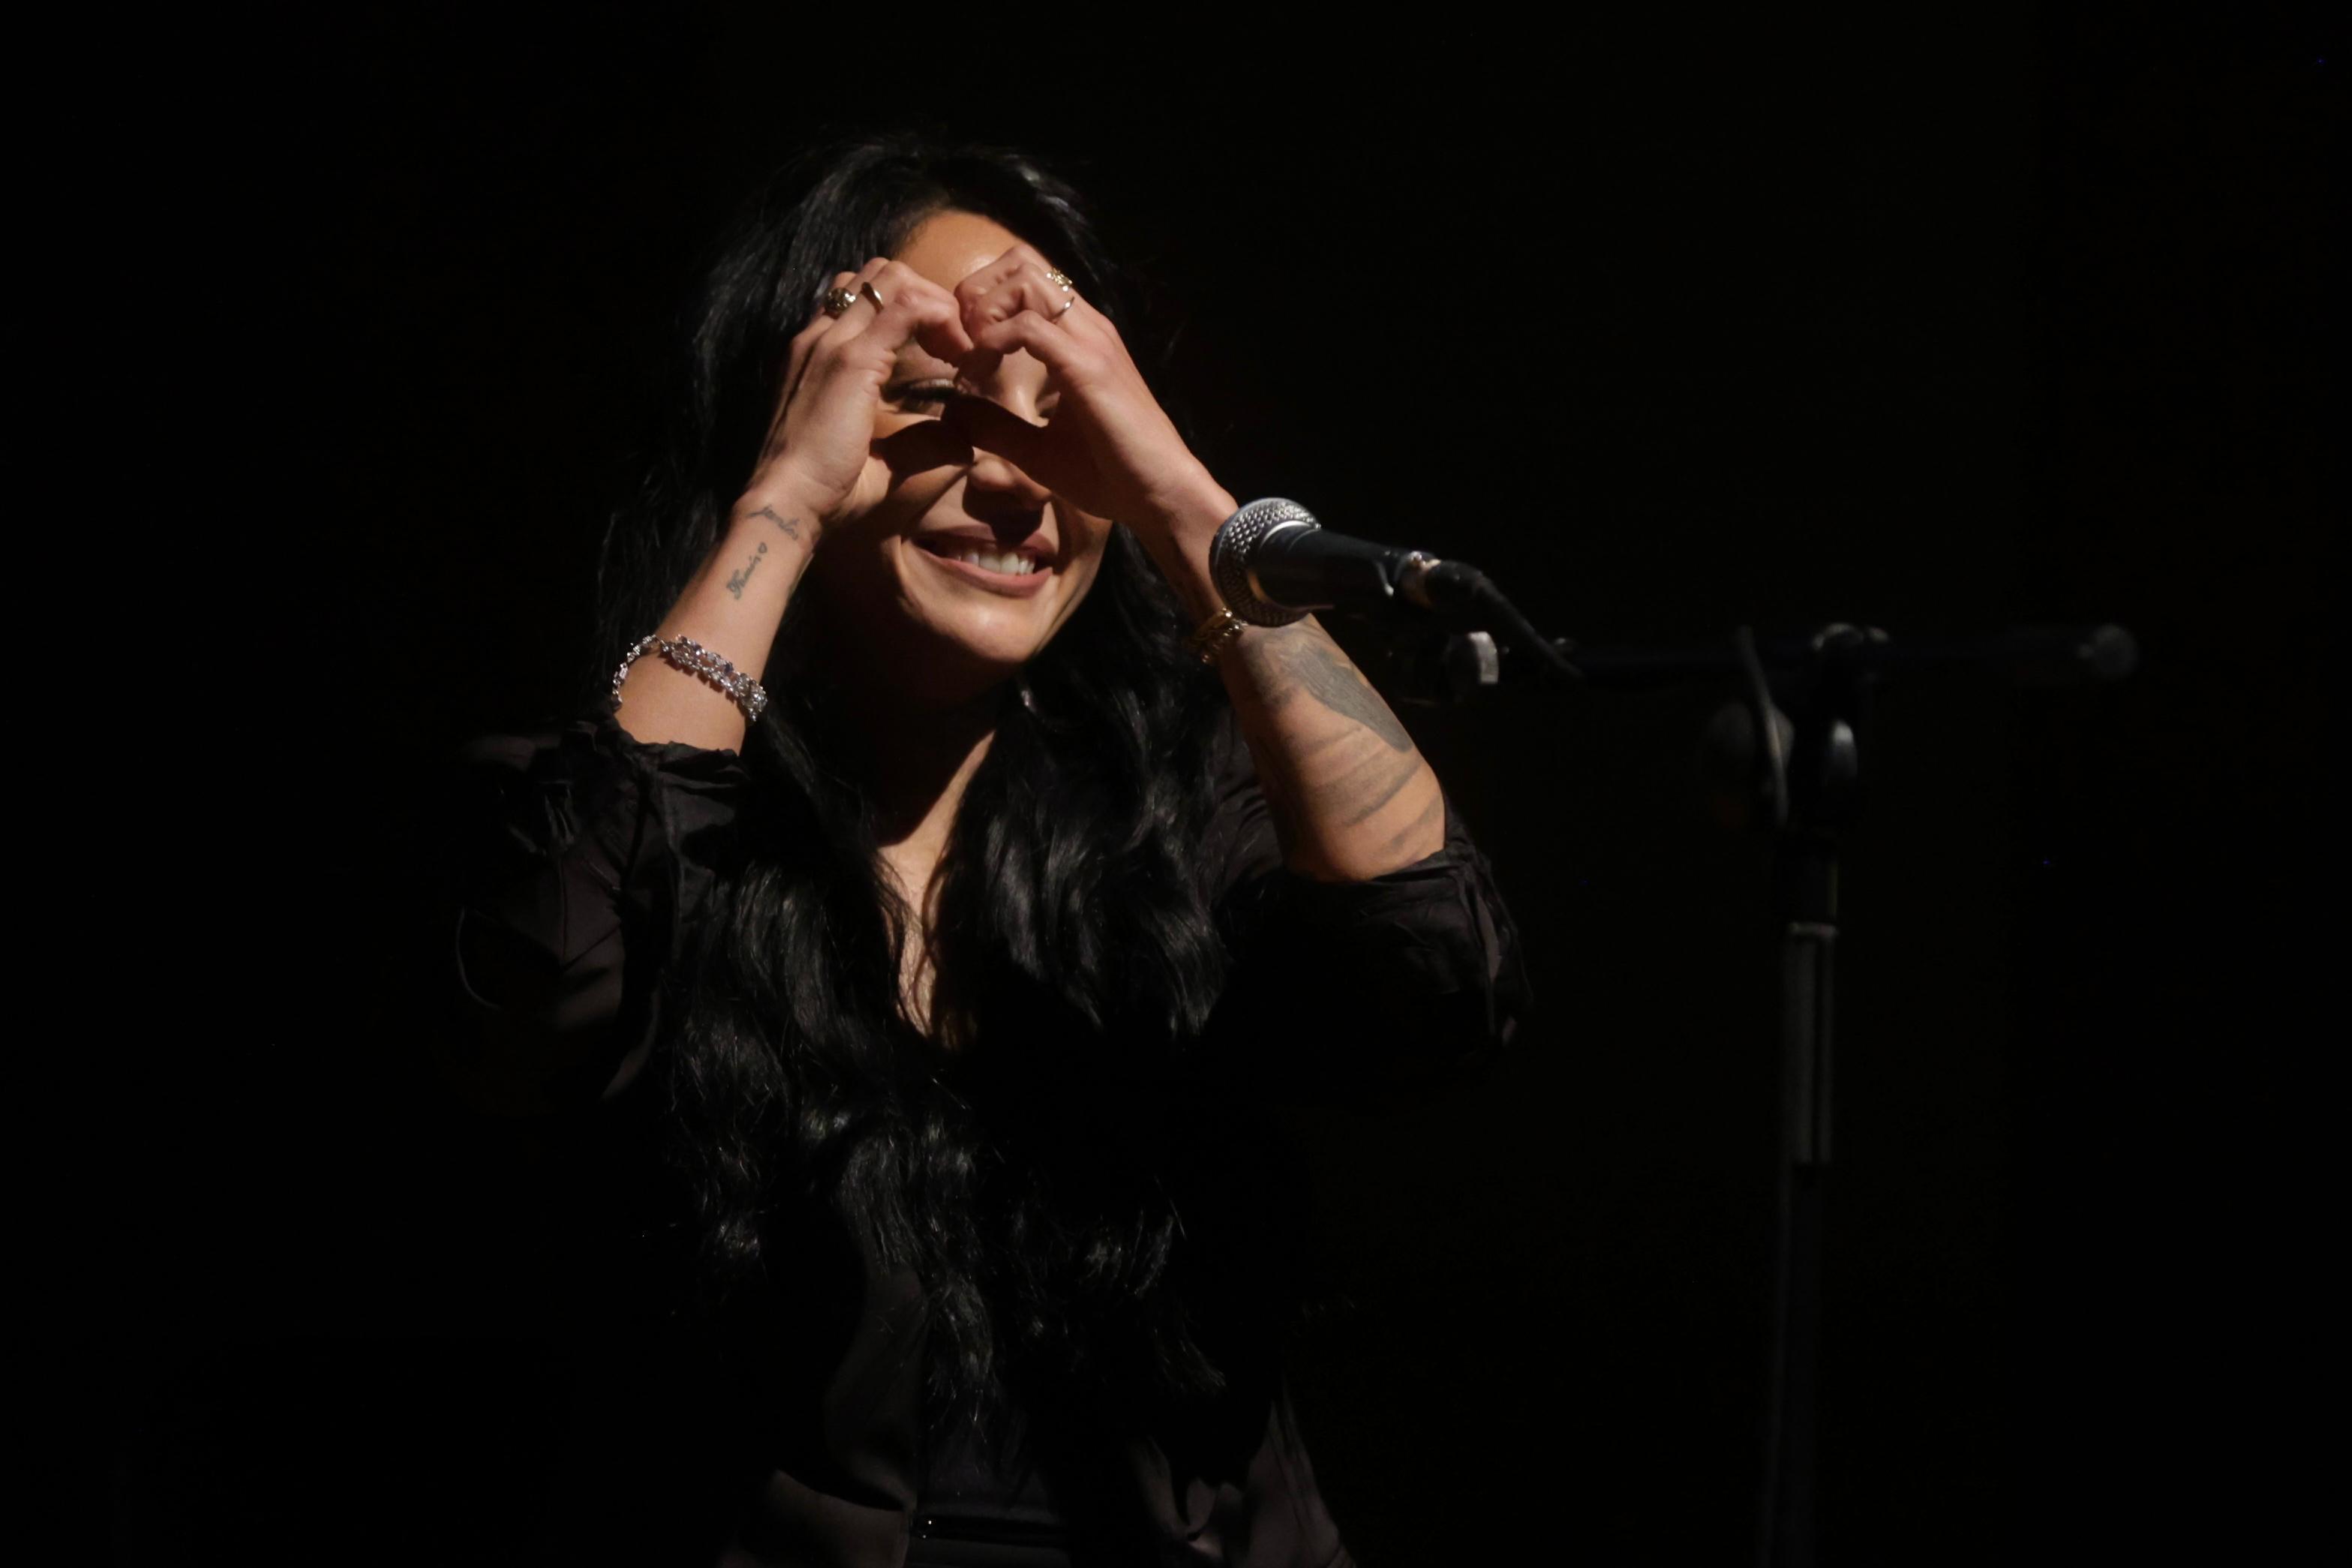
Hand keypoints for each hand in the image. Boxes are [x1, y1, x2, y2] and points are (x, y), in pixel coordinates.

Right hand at [741, 258, 975, 536]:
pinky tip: (958, 356)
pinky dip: (940, 319)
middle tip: (957, 347)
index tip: (946, 354)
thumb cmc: (827, 495)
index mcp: (817, 354)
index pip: (863, 297)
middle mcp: (820, 336)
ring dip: (935, 302)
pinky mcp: (851, 359)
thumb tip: (961, 440)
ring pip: (892, 277)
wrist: (787, 505)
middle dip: (928, 297)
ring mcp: (832, 342)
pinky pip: (906, 307)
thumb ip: (915, 442)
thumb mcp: (876, 459)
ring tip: (957, 350)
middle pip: (880, 274)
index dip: (913, 310)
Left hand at [939, 244, 1220, 541]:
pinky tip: (982, 376)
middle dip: (977, 293)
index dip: (983, 302)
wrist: (1161, 495)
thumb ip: (997, 427)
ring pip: (1024, 279)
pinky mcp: (1088, 366)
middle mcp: (1087, 326)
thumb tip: (954, 411)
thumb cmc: (1110, 475)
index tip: (963, 351)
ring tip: (973, 358)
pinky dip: (992, 343)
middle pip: (1021, 261)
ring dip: (984, 311)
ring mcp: (1090, 340)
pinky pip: (1028, 326)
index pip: (1026, 278)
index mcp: (1079, 337)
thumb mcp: (1038, 450)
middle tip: (961, 344)